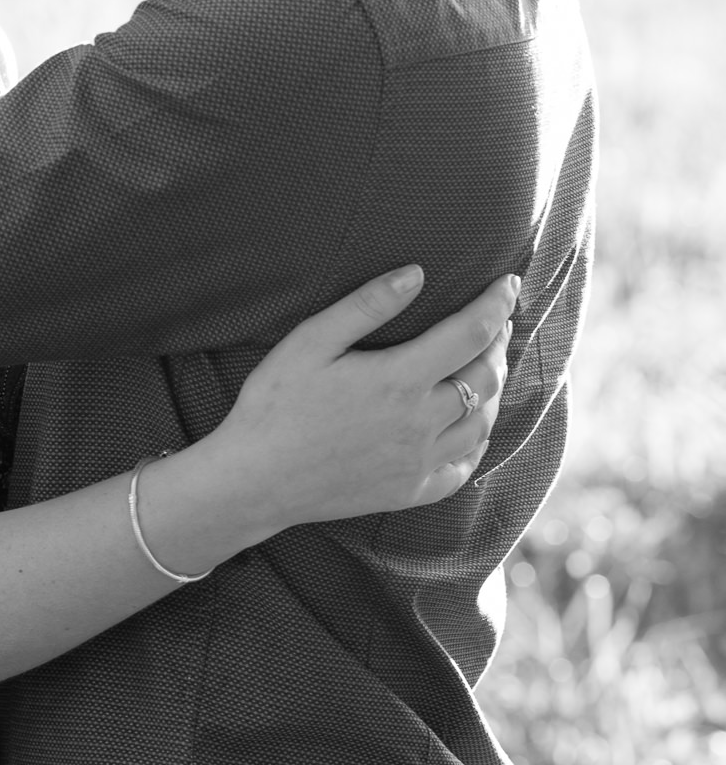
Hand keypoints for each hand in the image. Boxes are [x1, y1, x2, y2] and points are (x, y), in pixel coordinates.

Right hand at [203, 267, 517, 542]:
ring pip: (482, 422)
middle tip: (499, 318)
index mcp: (399, 379)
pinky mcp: (410, 491)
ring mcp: (418, 462)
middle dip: (498, 341)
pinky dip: (479, 441)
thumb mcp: (311, 341)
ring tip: (490, 362)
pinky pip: (463, 467)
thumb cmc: (275, 403)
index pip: (470, 333)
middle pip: (484, 376)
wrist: (255, 480)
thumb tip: (417, 273)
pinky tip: (474, 426)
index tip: (509, 282)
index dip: (496, 304)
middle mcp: (420, 423)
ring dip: (494, 387)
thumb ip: (367, 305)